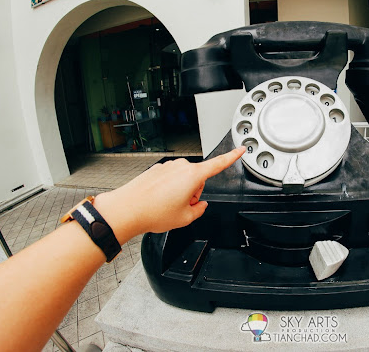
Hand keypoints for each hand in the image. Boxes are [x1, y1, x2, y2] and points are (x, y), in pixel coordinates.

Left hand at [93, 147, 244, 243]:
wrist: (126, 209)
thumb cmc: (153, 212)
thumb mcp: (185, 218)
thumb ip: (199, 210)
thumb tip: (200, 204)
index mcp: (193, 176)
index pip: (219, 164)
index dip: (232, 157)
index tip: (241, 149)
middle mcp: (181, 167)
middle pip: (198, 179)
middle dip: (193, 193)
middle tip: (180, 208)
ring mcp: (167, 167)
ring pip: (183, 181)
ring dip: (180, 193)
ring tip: (165, 206)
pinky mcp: (157, 170)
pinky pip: (170, 180)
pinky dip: (167, 191)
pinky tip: (157, 202)